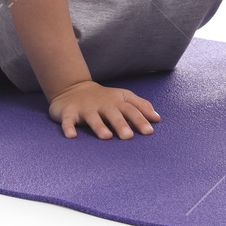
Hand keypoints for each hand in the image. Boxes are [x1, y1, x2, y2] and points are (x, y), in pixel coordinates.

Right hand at [47, 80, 161, 138]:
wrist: (72, 88)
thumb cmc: (103, 98)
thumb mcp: (123, 97)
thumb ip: (141, 106)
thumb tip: (157, 118)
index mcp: (116, 102)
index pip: (130, 110)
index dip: (139, 119)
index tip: (149, 131)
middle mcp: (102, 104)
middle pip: (112, 113)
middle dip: (120, 124)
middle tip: (128, 136)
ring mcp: (85, 108)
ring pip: (92, 117)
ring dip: (99, 126)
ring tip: (106, 136)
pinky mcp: (69, 112)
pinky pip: (68, 120)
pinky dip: (68, 127)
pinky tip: (71, 135)